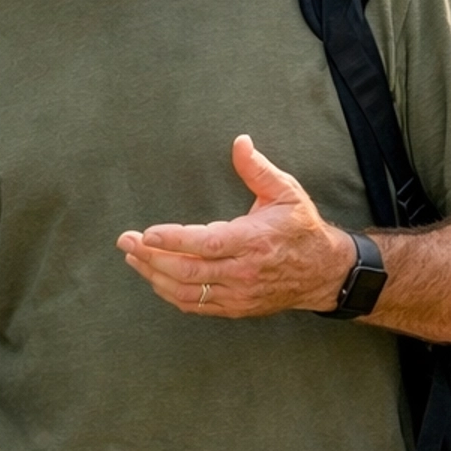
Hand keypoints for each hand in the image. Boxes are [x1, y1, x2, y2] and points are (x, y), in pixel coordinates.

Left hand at [118, 135, 354, 320]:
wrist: (325, 272)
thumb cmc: (301, 227)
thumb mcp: (286, 192)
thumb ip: (257, 169)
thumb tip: (240, 142)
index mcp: (255, 241)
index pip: (208, 244)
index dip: (175, 241)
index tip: (147, 233)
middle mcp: (245, 271)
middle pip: (189, 271)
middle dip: (152, 258)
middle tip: (125, 242)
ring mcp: (240, 294)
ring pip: (188, 292)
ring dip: (155, 276)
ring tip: (133, 258)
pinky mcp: (237, 308)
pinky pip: (197, 305)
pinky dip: (171, 294)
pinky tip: (155, 278)